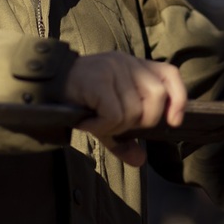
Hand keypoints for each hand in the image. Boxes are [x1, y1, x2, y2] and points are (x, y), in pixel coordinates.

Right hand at [62, 52, 186, 166]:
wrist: (45, 88)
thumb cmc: (80, 102)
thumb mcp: (106, 120)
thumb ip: (124, 139)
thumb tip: (140, 160)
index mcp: (135, 66)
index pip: (170, 74)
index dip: (179, 98)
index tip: (174, 121)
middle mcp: (126, 62)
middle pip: (157, 98)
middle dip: (141, 121)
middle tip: (115, 124)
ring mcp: (113, 68)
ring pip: (134, 111)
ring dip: (115, 126)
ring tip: (96, 122)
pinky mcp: (98, 78)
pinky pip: (115, 115)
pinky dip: (102, 126)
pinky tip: (87, 122)